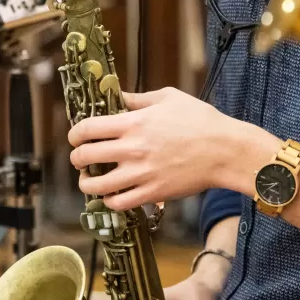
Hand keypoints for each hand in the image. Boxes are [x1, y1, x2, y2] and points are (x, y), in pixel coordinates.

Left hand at [68, 87, 254, 208]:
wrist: (225, 150)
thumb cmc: (200, 120)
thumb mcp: (168, 98)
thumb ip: (138, 99)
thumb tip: (118, 96)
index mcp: (134, 123)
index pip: (87, 128)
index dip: (75, 133)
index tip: (75, 136)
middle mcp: (133, 149)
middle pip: (86, 156)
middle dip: (76, 157)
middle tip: (80, 158)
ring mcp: (141, 173)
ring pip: (97, 186)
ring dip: (87, 183)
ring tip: (89, 181)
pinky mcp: (153, 192)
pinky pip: (119, 203)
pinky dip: (109, 201)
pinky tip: (111, 195)